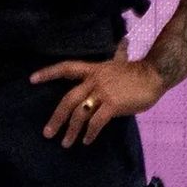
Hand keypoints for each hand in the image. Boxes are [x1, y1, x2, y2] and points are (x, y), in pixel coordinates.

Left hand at [30, 54, 163, 148]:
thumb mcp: (122, 61)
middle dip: (56, 118)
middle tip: (48, 133)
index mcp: (93, 70)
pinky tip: (87, 141)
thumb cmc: (137, 72)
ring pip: (80, 114)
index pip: (66, 68)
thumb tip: (123, 43)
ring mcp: (103, 93)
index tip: (32, 80)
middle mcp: (94, 80)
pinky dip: (89, 133)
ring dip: (71, 131)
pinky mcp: (112, 105)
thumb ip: (118, 54)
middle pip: (68, 99)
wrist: (154, 75)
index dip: (48, 73)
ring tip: (66, 143)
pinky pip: (95, 122)